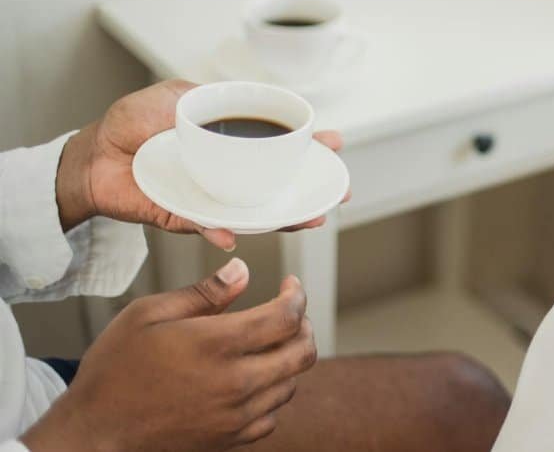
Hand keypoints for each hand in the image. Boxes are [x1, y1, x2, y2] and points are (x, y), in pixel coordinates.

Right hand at [21, 259, 315, 451]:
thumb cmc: (115, 370)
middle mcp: (235, 383)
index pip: (286, 316)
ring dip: (290, 359)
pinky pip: (273, 415)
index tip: (290, 286)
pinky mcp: (231, 439)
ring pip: (291, 383)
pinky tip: (255, 379)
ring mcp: (236, 416)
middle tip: (290, 312)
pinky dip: (273, 393)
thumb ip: (204, 293)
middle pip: (303, 351)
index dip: (297, 295)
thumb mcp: (149, 314)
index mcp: (216, 345)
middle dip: (304, 325)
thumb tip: (242, 271)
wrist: (95, 432)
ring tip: (271, 343)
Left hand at [56, 79, 348, 249]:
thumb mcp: (177, 96)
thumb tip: (247, 103)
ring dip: (284, 219)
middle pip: (279, 185)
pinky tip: (235, 235)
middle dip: (312, 190)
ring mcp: (211, 198)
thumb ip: (210, 98)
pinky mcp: (185, 218)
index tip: (334, 144)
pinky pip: (208, 228)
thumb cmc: (131, 124)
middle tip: (339, 190)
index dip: (309, 147)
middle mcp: (228, 173)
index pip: (278, 146)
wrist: (92, 155)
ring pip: (256, 212)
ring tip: (309, 219)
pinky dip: (220, 233)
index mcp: (231, 143)